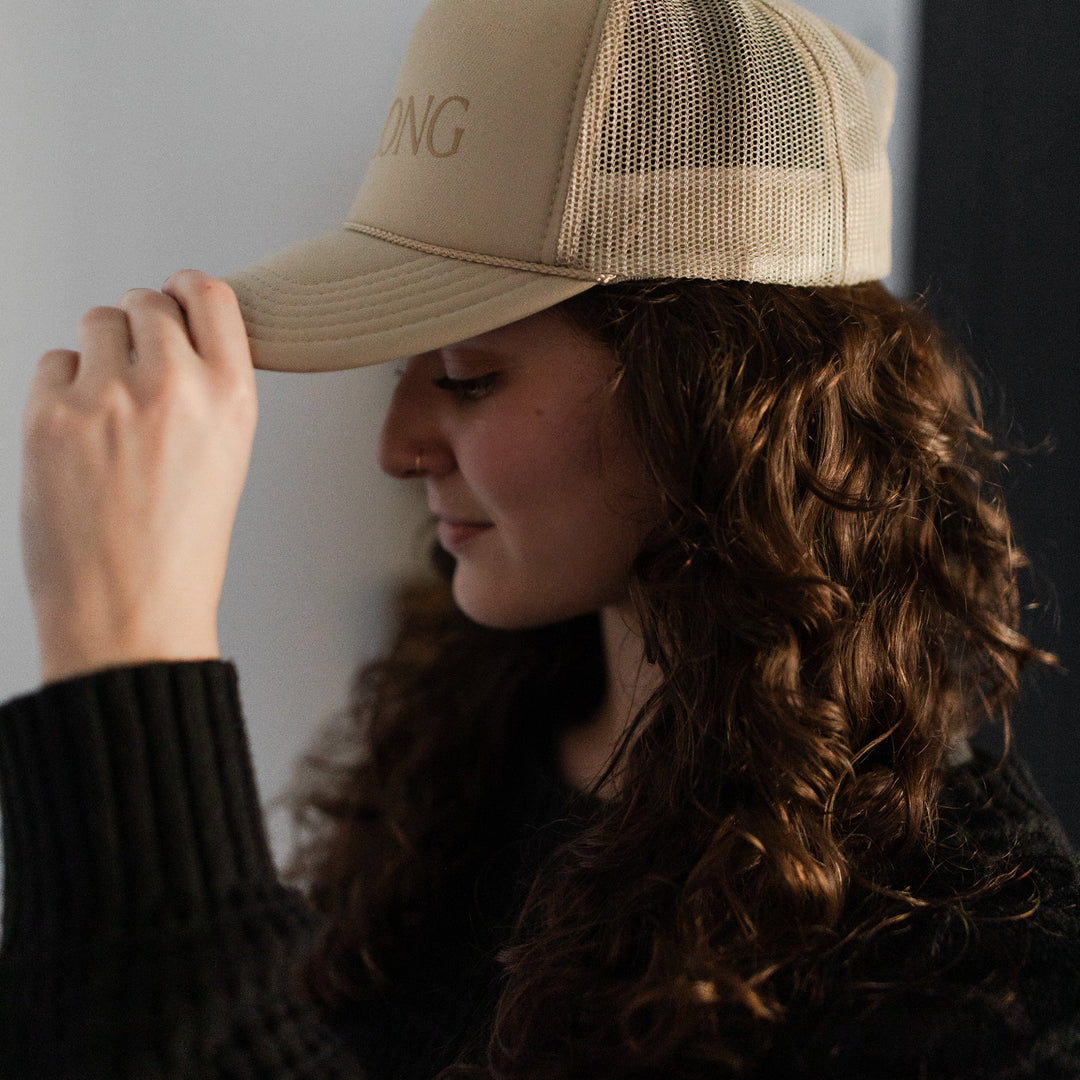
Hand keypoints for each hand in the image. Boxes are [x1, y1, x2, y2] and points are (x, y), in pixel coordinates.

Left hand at [21, 270, 257, 682]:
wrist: (130, 615)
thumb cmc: (179, 554)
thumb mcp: (224, 462)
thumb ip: (205, 395)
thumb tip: (170, 346)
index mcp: (231, 400)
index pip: (211, 297)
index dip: (188, 290)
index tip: (178, 294)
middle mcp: (175, 386)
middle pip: (146, 302)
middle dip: (139, 325)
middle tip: (134, 365)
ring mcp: (109, 396)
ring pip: (97, 323)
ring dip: (100, 350)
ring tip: (106, 406)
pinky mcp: (51, 415)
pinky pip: (53, 362)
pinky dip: (62, 385)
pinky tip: (77, 431)